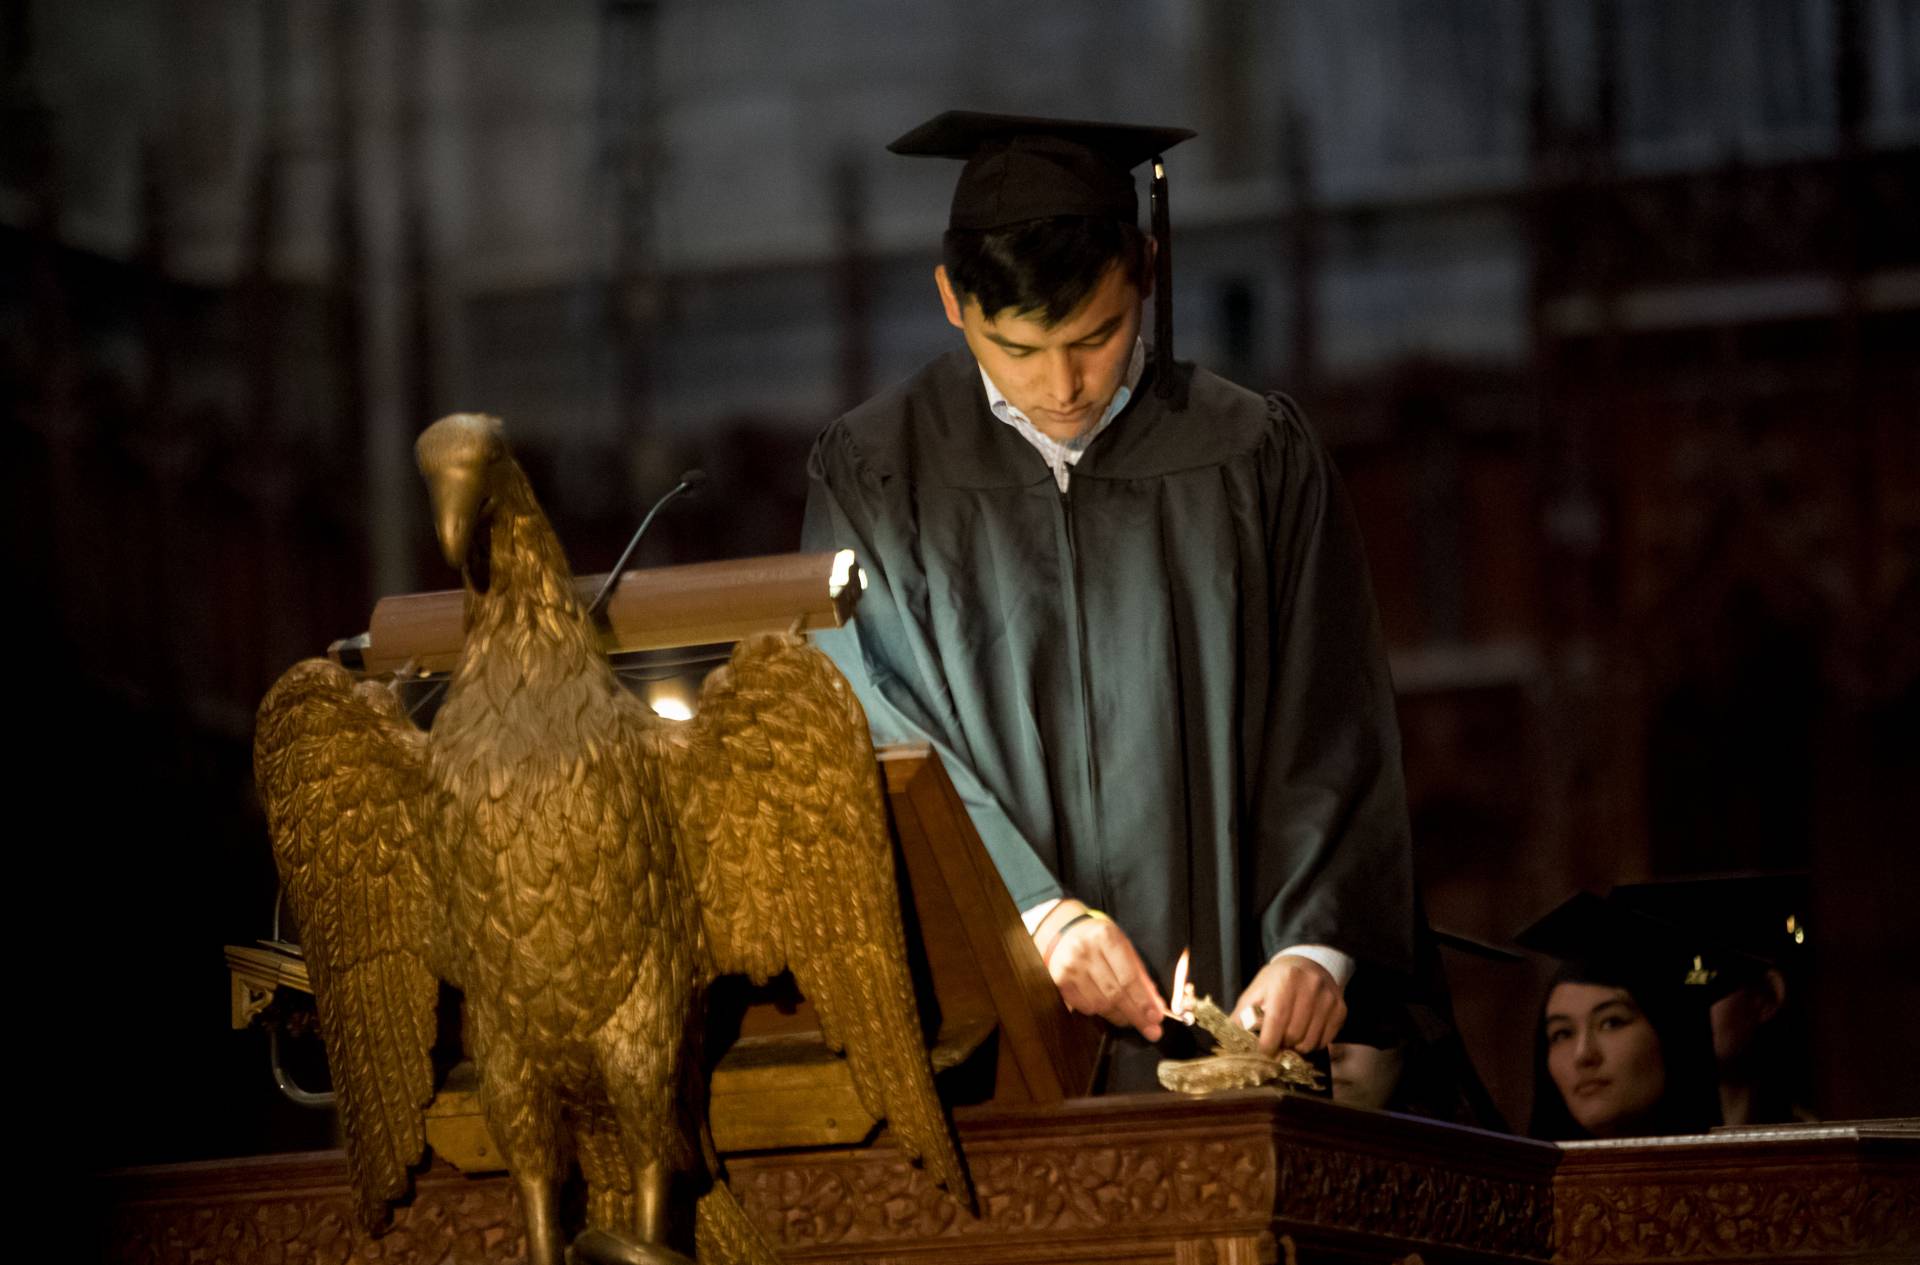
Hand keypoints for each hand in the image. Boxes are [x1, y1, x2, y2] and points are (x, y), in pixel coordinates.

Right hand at [1046, 914, 1167, 1040]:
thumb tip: (1155, 1005)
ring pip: (1100, 1004)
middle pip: (1115, 993)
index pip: (1129, 977)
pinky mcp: (1059, 981)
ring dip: (1119, 1016)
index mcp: (1106, 938)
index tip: (1156, 1018)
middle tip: (1152, 1030)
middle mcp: (1085, 952)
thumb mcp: (1123, 946)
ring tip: (1130, 1018)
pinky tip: (1108, 1008)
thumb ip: (1139, 974)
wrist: (1064, 932)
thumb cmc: (1100, 941)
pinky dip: (1100, 1012)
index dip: (1144, 1001)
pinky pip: (1085, 1007)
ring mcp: (1070, 967)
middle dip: (1136, 1015)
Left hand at [1230, 953, 1346, 1055]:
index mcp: (1286, 979)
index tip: (1263, 1051)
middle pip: (1293, 1034)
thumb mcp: (1256, 990)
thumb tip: (1232, 1041)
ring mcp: (1329, 998)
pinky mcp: (1341, 1009)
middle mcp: (1311, 986)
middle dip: (1282, 1044)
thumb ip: (1243, 1014)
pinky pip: (1325, 1041)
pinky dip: (1312, 1043)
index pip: (1277, 1020)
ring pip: (1310, 1042)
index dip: (1268, 1042)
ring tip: (1290, 1036)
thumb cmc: (1277, 981)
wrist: (1308, 964)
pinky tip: (1305, 1032)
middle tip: (1276, 1041)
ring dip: (1297, 1047)